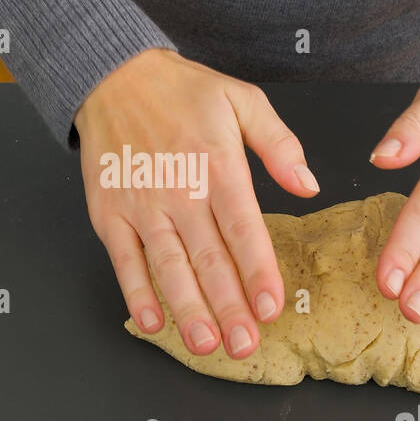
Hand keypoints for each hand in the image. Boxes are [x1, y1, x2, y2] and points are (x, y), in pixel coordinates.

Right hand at [75, 49, 319, 357]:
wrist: (113, 76)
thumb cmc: (181, 91)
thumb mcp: (242, 100)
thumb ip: (279, 145)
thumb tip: (308, 186)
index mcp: (218, 166)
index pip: (244, 230)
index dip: (258, 272)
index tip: (271, 307)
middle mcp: (180, 192)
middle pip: (209, 260)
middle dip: (229, 307)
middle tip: (245, 344)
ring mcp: (142, 206)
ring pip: (169, 267)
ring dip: (188, 309)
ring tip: (205, 343)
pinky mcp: (110, 213)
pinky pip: (125, 260)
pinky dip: (136, 293)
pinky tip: (153, 321)